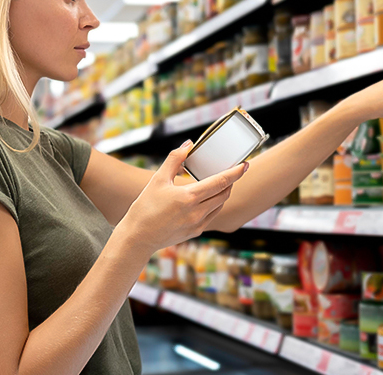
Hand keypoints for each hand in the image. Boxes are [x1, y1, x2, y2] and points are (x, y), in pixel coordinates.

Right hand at [120, 140, 246, 251]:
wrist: (138, 238)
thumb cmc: (145, 208)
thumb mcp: (158, 180)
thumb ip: (174, 159)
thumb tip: (188, 144)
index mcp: (189, 197)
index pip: (220, 182)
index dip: (235, 173)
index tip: (245, 165)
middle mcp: (197, 212)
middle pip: (224, 194)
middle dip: (231, 181)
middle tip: (232, 171)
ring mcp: (198, 224)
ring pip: (220, 205)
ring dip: (223, 193)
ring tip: (220, 183)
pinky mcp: (195, 232)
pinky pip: (212, 216)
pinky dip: (214, 205)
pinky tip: (208, 199)